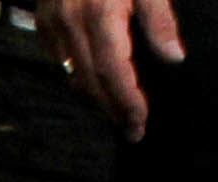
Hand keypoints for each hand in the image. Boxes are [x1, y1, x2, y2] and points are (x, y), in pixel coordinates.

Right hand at [38, 0, 185, 137]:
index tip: (140, 122)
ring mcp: (53, 24)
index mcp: (101, 14)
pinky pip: (59, 59)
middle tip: (132, 130)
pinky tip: (95, 82)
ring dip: (96, 97)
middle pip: (90, 81)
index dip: (126, 101)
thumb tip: (174, 57)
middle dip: (112, 109)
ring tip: (117, 111)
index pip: (113, 71)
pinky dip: (77, 75)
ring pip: (72, 74)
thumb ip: (159, 18)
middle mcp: (71, 23)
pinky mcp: (43, 21)